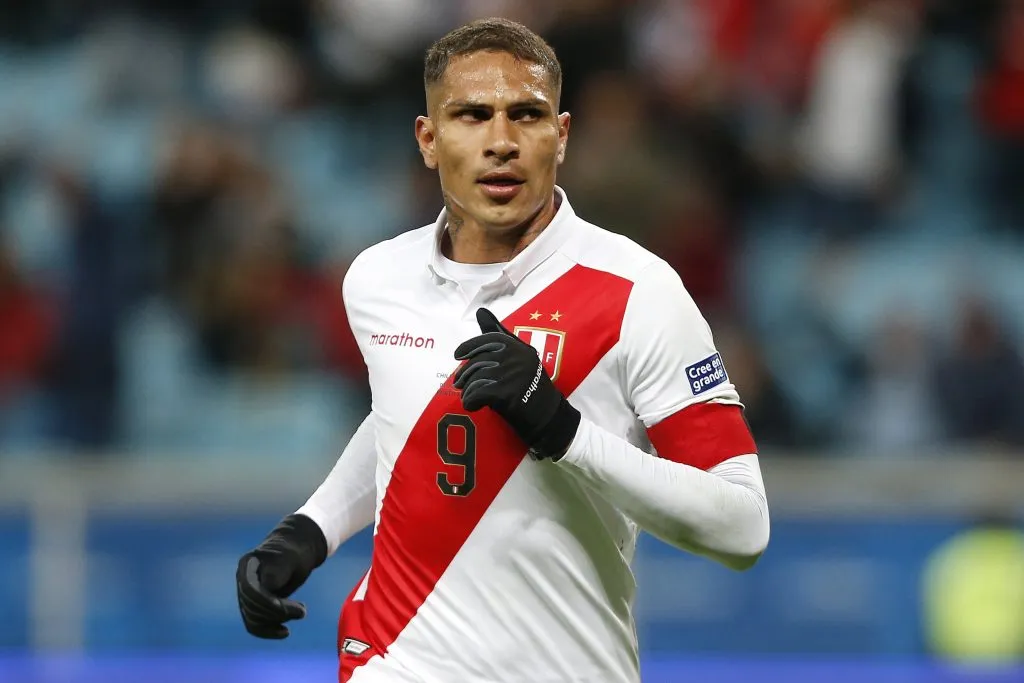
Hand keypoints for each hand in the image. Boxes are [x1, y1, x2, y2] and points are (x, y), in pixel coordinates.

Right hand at [236, 514, 326, 638]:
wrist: (296, 548)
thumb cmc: (295, 552)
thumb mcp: (290, 558)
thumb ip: (277, 572)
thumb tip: (267, 588)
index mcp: (248, 564)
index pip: (253, 592)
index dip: (273, 605)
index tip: (296, 609)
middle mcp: (242, 579)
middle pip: (251, 608)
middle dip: (278, 614)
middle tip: (302, 610)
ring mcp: (245, 592)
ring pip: (252, 618)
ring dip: (276, 621)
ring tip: (300, 613)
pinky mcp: (252, 604)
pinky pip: (253, 624)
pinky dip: (268, 631)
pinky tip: (285, 632)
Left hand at [453, 308, 580, 459]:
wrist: (548, 416)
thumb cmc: (531, 386)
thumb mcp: (519, 357)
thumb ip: (499, 335)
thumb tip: (481, 311)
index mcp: (519, 347)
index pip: (488, 340)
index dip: (469, 346)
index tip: (456, 355)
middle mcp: (517, 357)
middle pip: (478, 361)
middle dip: (465, 374)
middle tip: (459, 384)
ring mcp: (512, 374)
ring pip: (476, 378)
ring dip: (467, 390)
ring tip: (468, 397)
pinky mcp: (507, 393)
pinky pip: (478, 393)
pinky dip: (471, 401)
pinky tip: (472, 405)